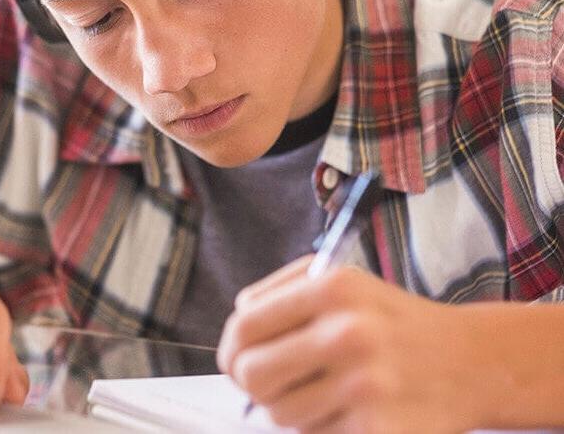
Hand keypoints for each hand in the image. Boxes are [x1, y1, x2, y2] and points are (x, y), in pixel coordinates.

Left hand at [217, 256, 484, 433]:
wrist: (469, 361)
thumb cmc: (392, 319)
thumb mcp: (344, 281)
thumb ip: (284, 291)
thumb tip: (239, 322)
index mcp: (333, 287)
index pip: (245, 325)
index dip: (231, 347)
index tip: (236, 358)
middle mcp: (348, 333)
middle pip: (251, 374)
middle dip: (252, 383)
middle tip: (269, 381)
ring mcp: (365, 386)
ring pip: (279, 414)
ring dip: (291, 407)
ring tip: (324, 389)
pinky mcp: (378, 431)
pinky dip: (322, 428)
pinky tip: (349, 409)